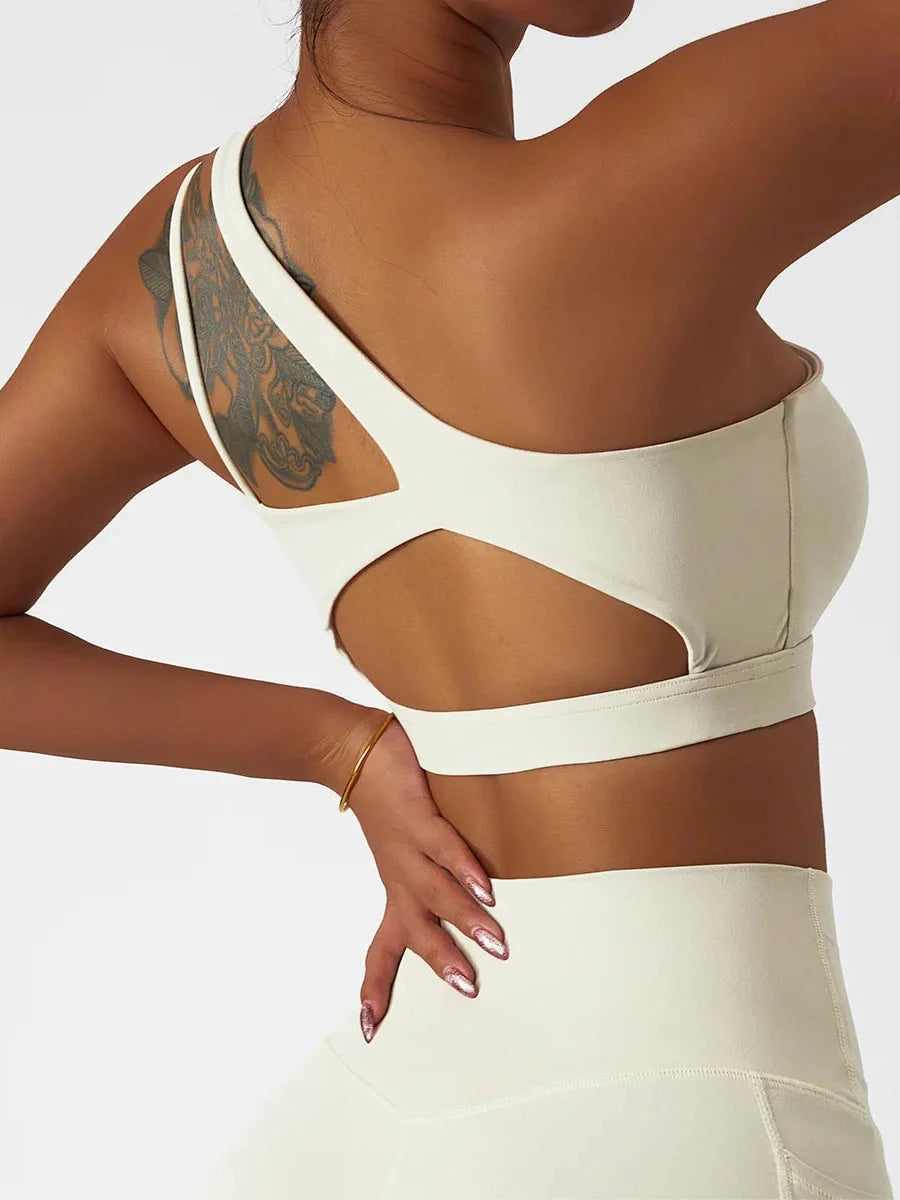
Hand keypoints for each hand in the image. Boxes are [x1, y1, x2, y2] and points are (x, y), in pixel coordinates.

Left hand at [331, 707, 508, 1042]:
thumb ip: (441, 867)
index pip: (384, 946)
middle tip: (470, 991)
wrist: (351, 750)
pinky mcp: (417, 815)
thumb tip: (482, 889)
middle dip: (441, 960)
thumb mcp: (409, 843)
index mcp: (396, 886)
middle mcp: (399, 874)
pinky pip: (442, 847)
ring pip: (434, 892)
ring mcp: (407, 846)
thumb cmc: (388, 797)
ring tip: (495, 945)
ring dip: (464, 920)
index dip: (378, 986)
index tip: (368, 1030)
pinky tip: (484, 888)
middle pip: (414, 929)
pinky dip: (463, 869)